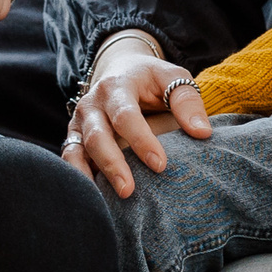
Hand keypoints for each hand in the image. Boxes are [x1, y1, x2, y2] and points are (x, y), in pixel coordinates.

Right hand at [63, 34, 212, 198]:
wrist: (120, 69)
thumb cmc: (151, 80)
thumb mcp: (172, 78)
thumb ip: (187, 101)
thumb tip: (202, 133)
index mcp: (117, 86)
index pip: (125, 115)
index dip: (141, 140)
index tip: (160, 165)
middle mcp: (92, 103)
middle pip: (97, 136)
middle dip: (112, 164)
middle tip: (128, 191)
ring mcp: (80, 121)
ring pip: (78, 150)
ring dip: (92, 176)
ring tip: (108, 201)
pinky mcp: (74, 136)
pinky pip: (70, 158)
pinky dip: (77, 177)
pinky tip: (91, 198)